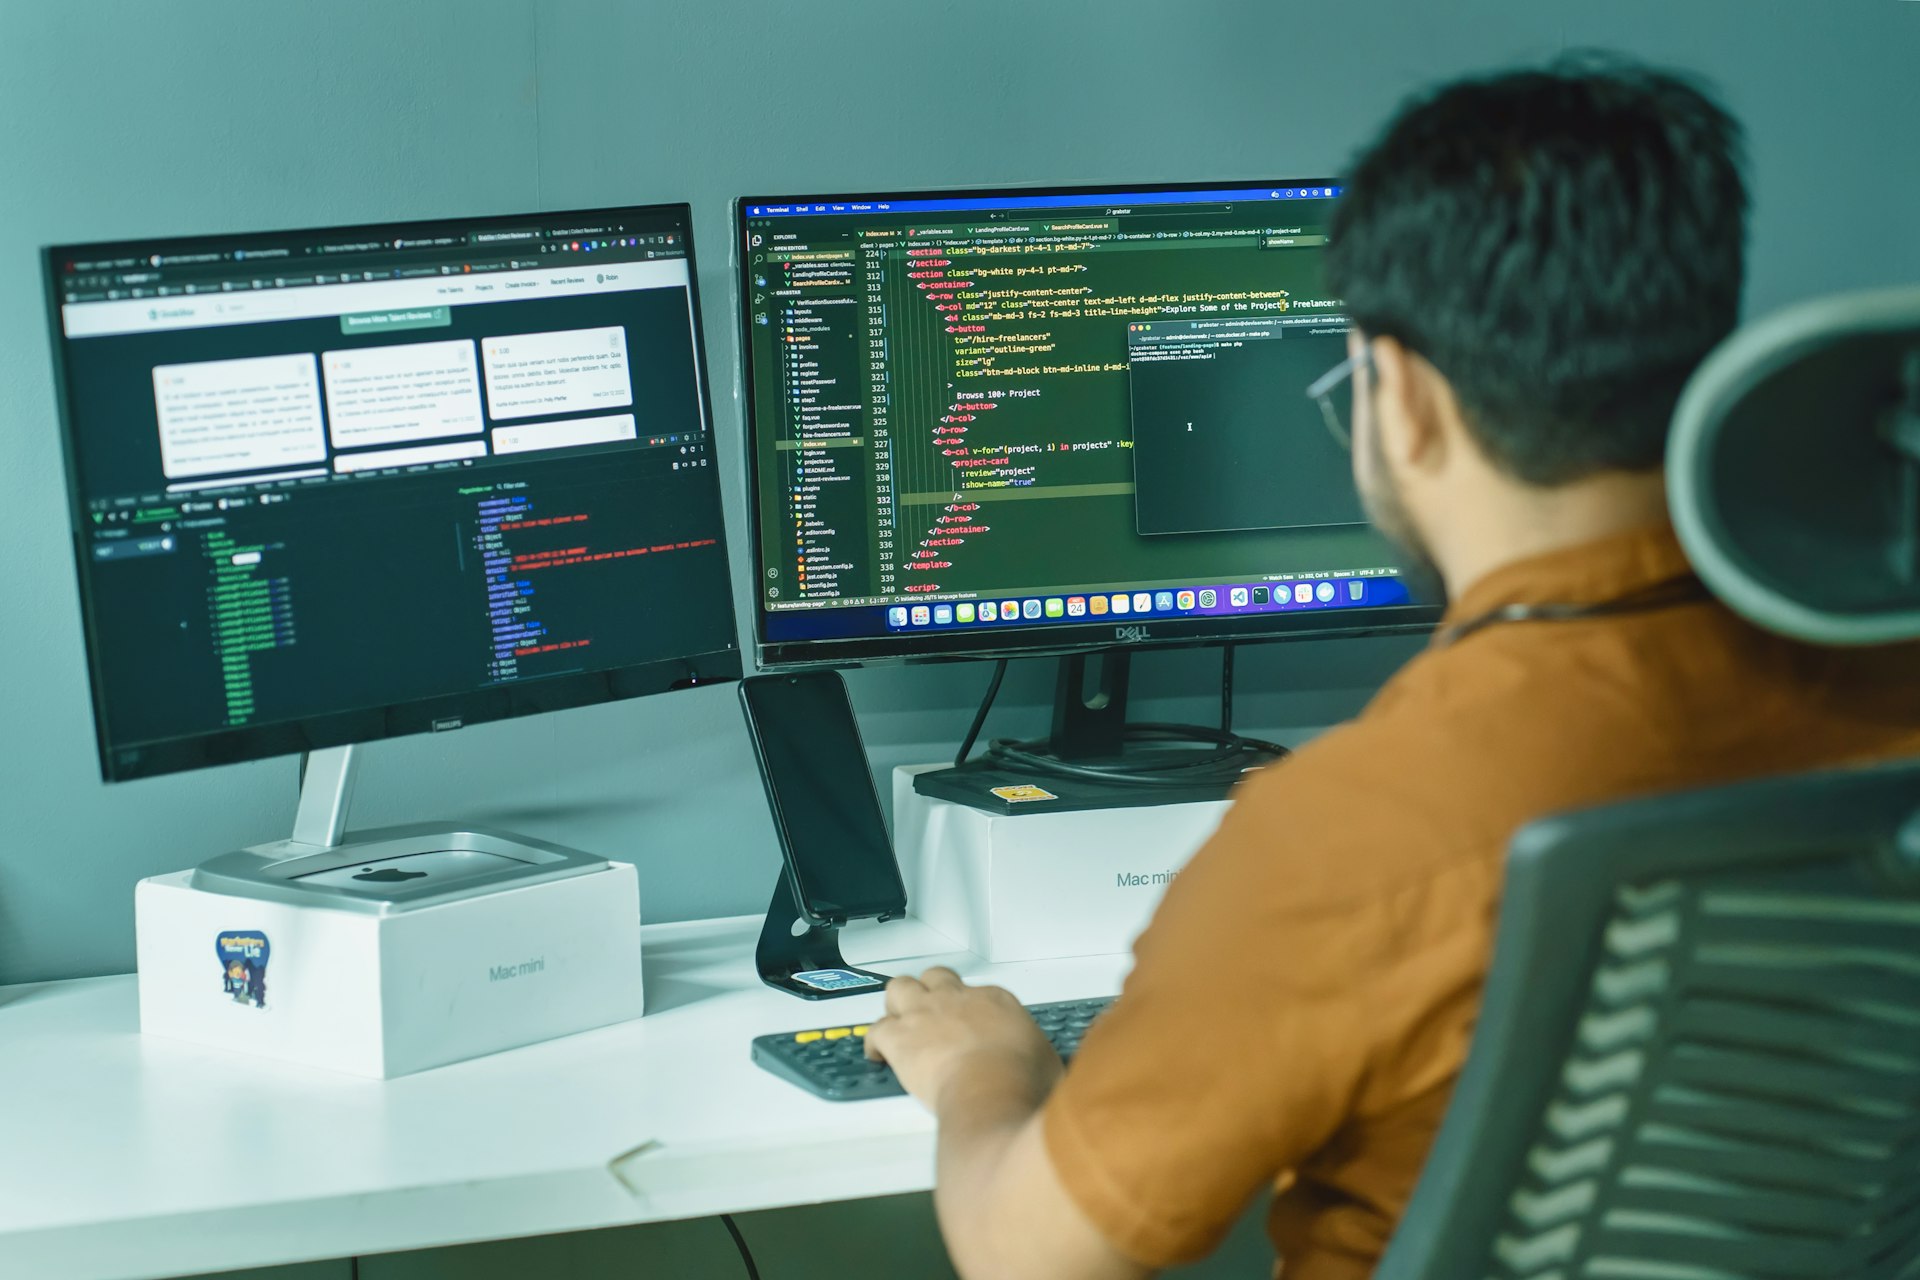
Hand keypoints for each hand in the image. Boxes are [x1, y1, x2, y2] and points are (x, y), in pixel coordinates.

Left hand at [864, 967, 1063, 1115]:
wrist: (992, 1091)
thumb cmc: (1023, 1082)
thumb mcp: (1050, 1063)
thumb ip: (1044, 1059)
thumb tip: (1054, 1074)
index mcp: (996, 1001)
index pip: (978, 993)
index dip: (970, 1010)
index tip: (971, 1028)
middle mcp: (957, 999)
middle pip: (935, 977)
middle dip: (930, 992)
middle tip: (931, 1015)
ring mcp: (925, 1015)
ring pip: (899, 988)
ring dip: (897, 1005)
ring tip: (899, 1024)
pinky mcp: (900, 1038)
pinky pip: (875, 1031)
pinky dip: (874, 1043)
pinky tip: (878, 1056)